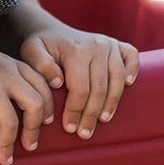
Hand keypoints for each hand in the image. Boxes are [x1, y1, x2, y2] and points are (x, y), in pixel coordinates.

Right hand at [0, 47, 53, 164]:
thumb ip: (10, 74)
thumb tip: (23, 100)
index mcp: (15, 66)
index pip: (43, 87)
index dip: (49, 107)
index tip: (46, 122)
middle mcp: (8, 76)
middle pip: (35, 105)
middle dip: (35, 129)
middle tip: (31, 145)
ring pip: (11, 122)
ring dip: (10, 144)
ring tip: (8, 159)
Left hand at [19, 22, 138, 139]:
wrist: (49, 30)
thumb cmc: (39, 46)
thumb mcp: (30, 52)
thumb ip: (40, 65)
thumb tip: (58, 82)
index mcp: (75, 50)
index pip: (80, 88)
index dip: (76, 110)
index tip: (70, 128)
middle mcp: (96, 45)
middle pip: (100, 87)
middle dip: (92, 114)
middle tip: (85, 133)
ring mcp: (108, 44)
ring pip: (117, 78)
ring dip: (112, 102)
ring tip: (103, 120)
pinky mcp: (117, 44)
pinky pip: (131, 56)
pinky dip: (133, 70)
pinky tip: (128, 85)